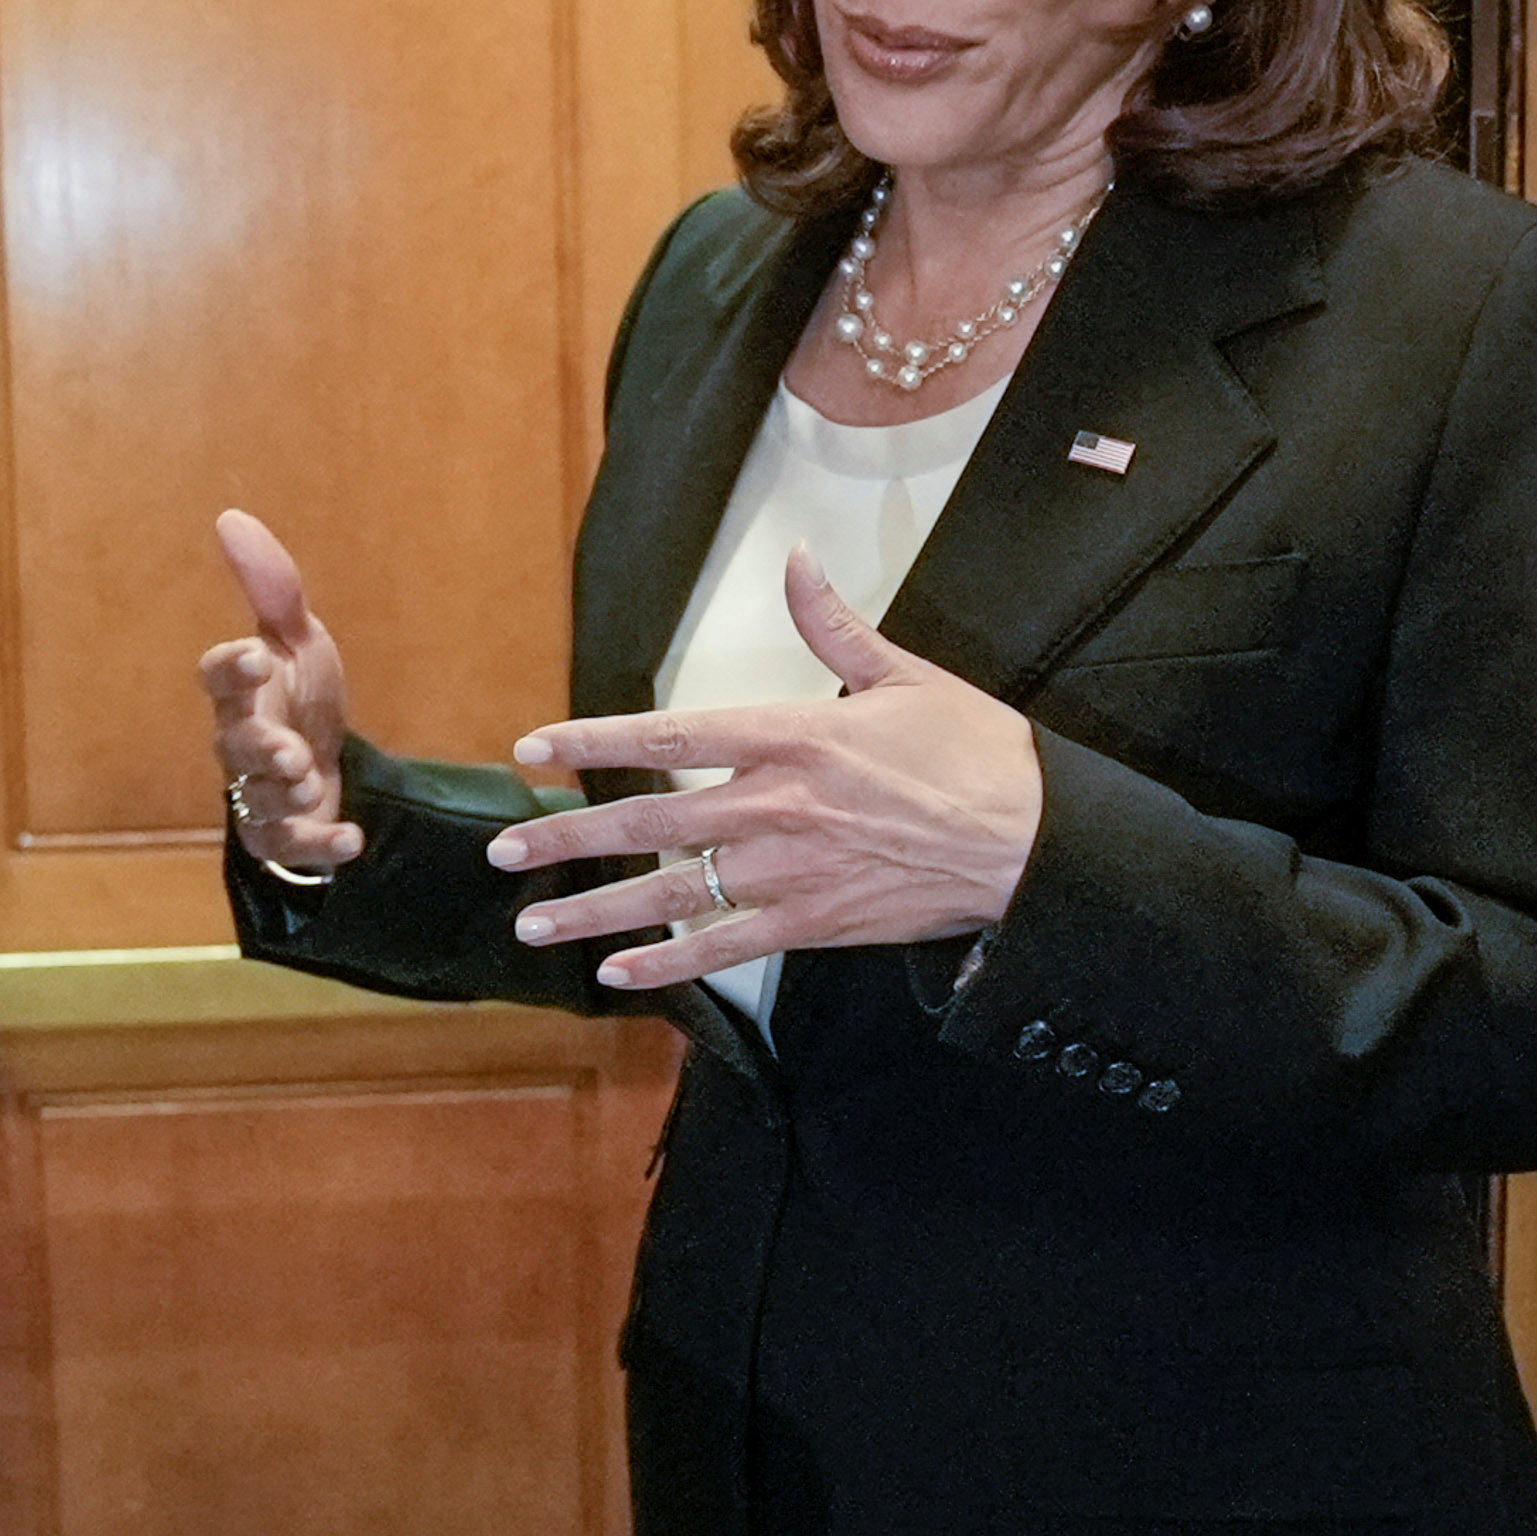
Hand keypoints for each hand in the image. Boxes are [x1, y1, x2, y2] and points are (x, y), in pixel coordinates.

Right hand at [198, 510, 361, 872]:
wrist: (325, 765)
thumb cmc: (301, 696)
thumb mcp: (298, 639)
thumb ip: (272, 589)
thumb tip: (229, 518)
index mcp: (241, 692)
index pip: (218, 676)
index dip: (232, 668)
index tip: (257, 657)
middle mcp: (239, 743)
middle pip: (234, 746)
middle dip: (259, 749)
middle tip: (289, 751)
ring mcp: (256, 792)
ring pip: (257, 799)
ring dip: (285, 795)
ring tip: (312, 783)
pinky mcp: (279, 834)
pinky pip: (287, 846)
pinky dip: (320, 847)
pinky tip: (351, 840)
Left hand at [492, 549, 1039, 992]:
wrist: (1032, 843)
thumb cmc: (976, 756)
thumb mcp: (906, 675)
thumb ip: (834, 625)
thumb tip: (800, 559)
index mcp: (791, 735)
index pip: (667, 737)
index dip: (590, 743)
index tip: (531, 750)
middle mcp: (774, 805)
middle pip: (646, 821)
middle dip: (566, 835)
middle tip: (504, 848)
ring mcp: (788, 872)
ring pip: (669, 893)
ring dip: (595, 910)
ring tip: (533, 924)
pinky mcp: (812, 924)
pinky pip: (722, 950)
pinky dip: (667, 967)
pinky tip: (618, 976)